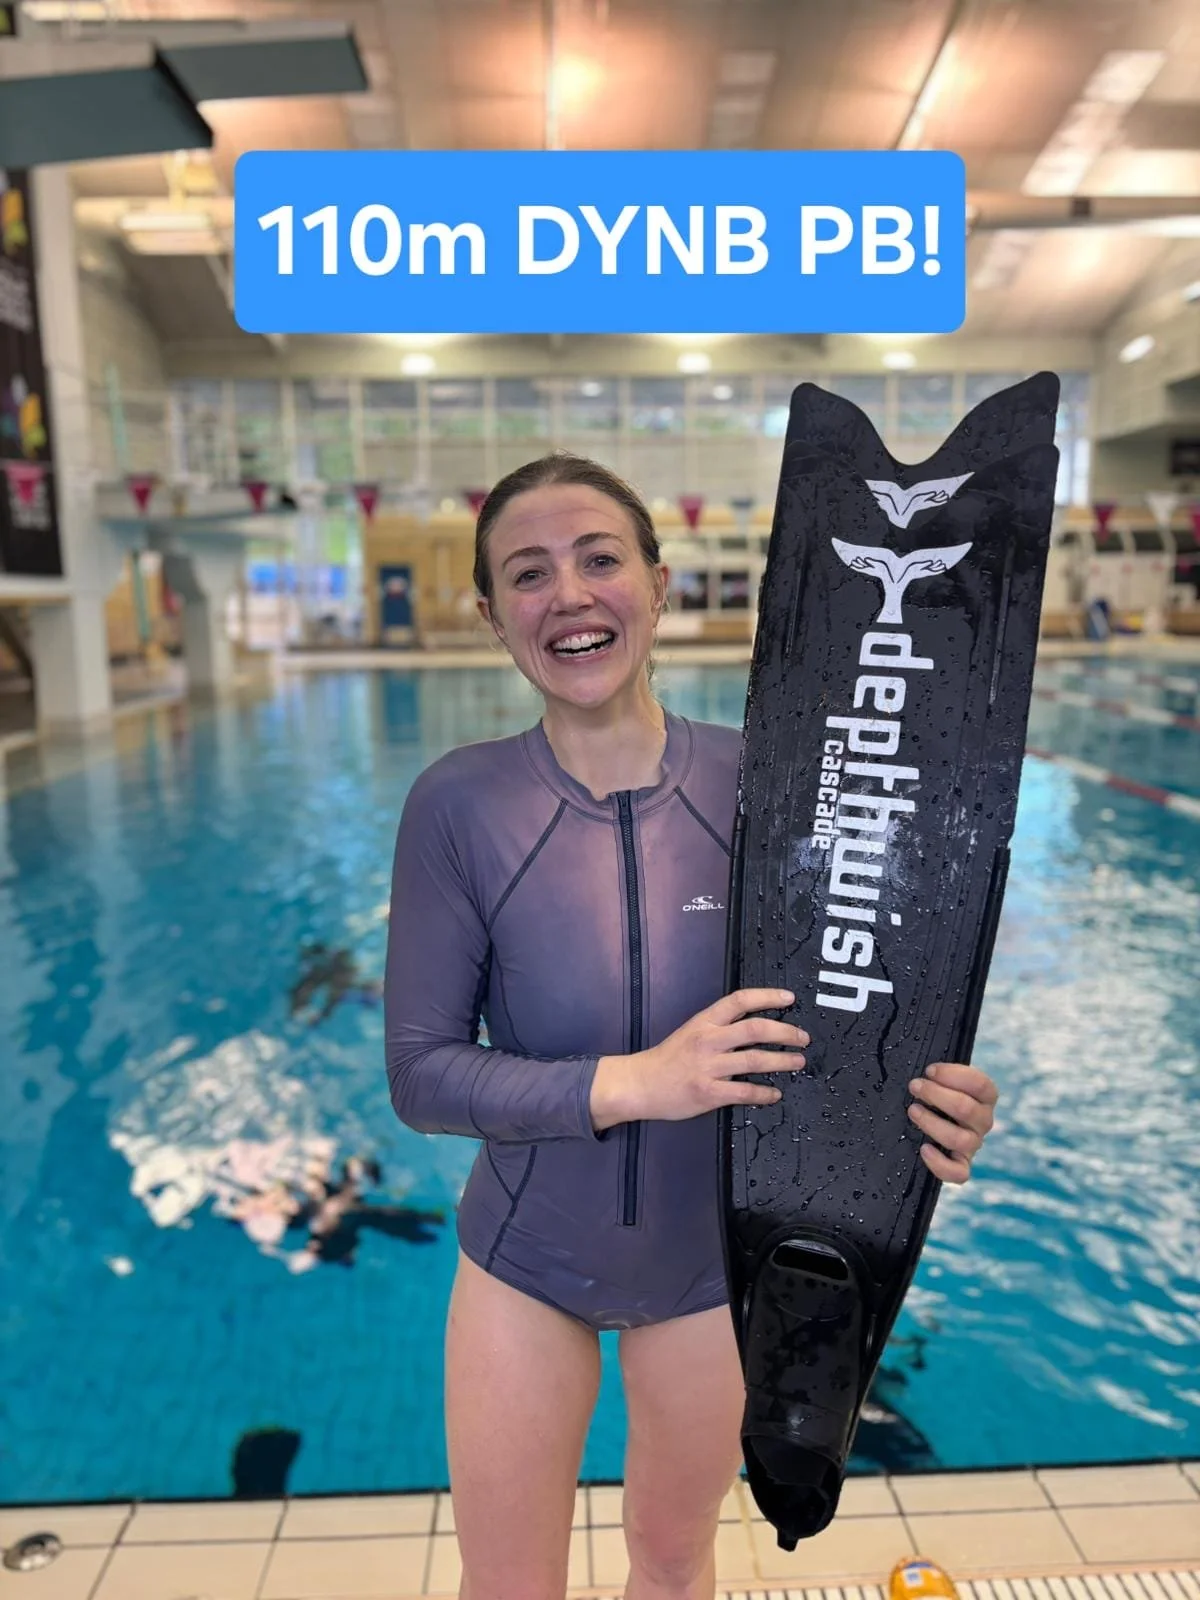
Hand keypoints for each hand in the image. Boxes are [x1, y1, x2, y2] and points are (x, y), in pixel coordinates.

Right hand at [591, 988, 808, 1130]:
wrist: (640, 1084)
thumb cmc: (667, 1058)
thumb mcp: (691, 1031)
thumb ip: (719, 1026)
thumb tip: (752, 1021)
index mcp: (704, 1021)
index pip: (740, 1000)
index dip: (767, 996)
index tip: (789, 998)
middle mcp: (708, 1041)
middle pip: (754, 1029)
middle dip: (785, 1032)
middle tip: (802, 1037)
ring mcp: (708, 1067)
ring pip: (754, 1061)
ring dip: (782, 1061)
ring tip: (798, 1062)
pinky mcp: (708, 1093)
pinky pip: (744, 1092)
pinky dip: (764, 1093)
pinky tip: (774, 1094)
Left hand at [907, 1061, 997, 1183]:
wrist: (935, 1125)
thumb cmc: (937, 1094)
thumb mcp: (943, 1080)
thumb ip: (940, 1074)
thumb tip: (925, 1068)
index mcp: (985, 1097)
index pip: (981, 1084)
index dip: (953, 1075)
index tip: (929, 1070)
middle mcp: (983, 1121)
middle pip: (967, 1109)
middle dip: (936, 1094)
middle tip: (914, 1086)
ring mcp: (973, 1144)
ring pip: (960, 1139)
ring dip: (932, 1123)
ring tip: (912, 1110)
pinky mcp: (962, 1165)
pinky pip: (959, 1173)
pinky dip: (941, 1164)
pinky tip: (924, 1149)